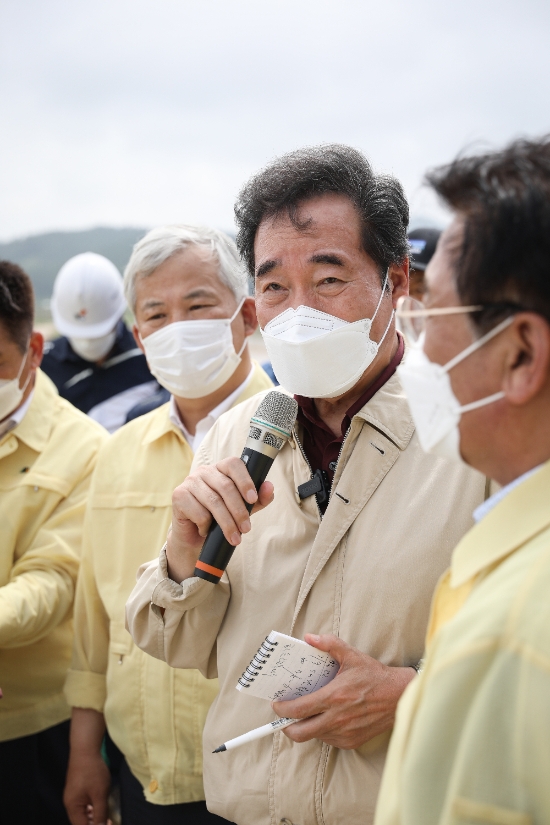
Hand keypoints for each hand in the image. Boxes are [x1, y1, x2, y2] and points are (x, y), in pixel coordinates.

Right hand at [64, 750, 110, 824]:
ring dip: (94, 816)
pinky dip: (92, 807)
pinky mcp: (77, 790)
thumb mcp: (99, 794)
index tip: (108, 823)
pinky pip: (84, 804)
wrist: (85, 749)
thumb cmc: (93, 771)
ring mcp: (73, 796)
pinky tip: (101, 804)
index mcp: (72, 807)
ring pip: (83, 813)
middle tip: (109, 820)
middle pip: (81, 821)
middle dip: (95, 823)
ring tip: (107, 814)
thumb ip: (100, 813)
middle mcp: (70, 804)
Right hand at [167, 457, 274, 581]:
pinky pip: (198, 512)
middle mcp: (204, 471)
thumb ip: (258, 498)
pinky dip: (206, 525)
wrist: (194, 537)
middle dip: (239, 510)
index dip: (245, 481)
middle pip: (226, 486)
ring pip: (213, 501)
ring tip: (234, 538)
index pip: (234, 464)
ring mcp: (190, 481)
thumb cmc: (219, 518)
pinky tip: (206, 530)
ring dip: (227, 523)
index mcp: (221, 468)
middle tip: (246, 528)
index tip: (253, 500)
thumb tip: (270, 487)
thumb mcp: (243, 508)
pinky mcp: (178, 495)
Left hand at [272, 634, 414, 749]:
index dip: (282, 709)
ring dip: (306, 727)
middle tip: (284, 717)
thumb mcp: (352, 655)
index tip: (276, 704)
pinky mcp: (352, 742)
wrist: (399, 696)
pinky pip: (329, 740)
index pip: (298, 709)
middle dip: (286, 727)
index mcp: (334, 697)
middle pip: (299, 733)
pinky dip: (323, 731)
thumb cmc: (375, 676)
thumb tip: (309, 638)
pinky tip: (326, 718)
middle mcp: (337, 718)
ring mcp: (345, 733)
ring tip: (306, 714)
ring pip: (314, 737)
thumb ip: (329, 644)